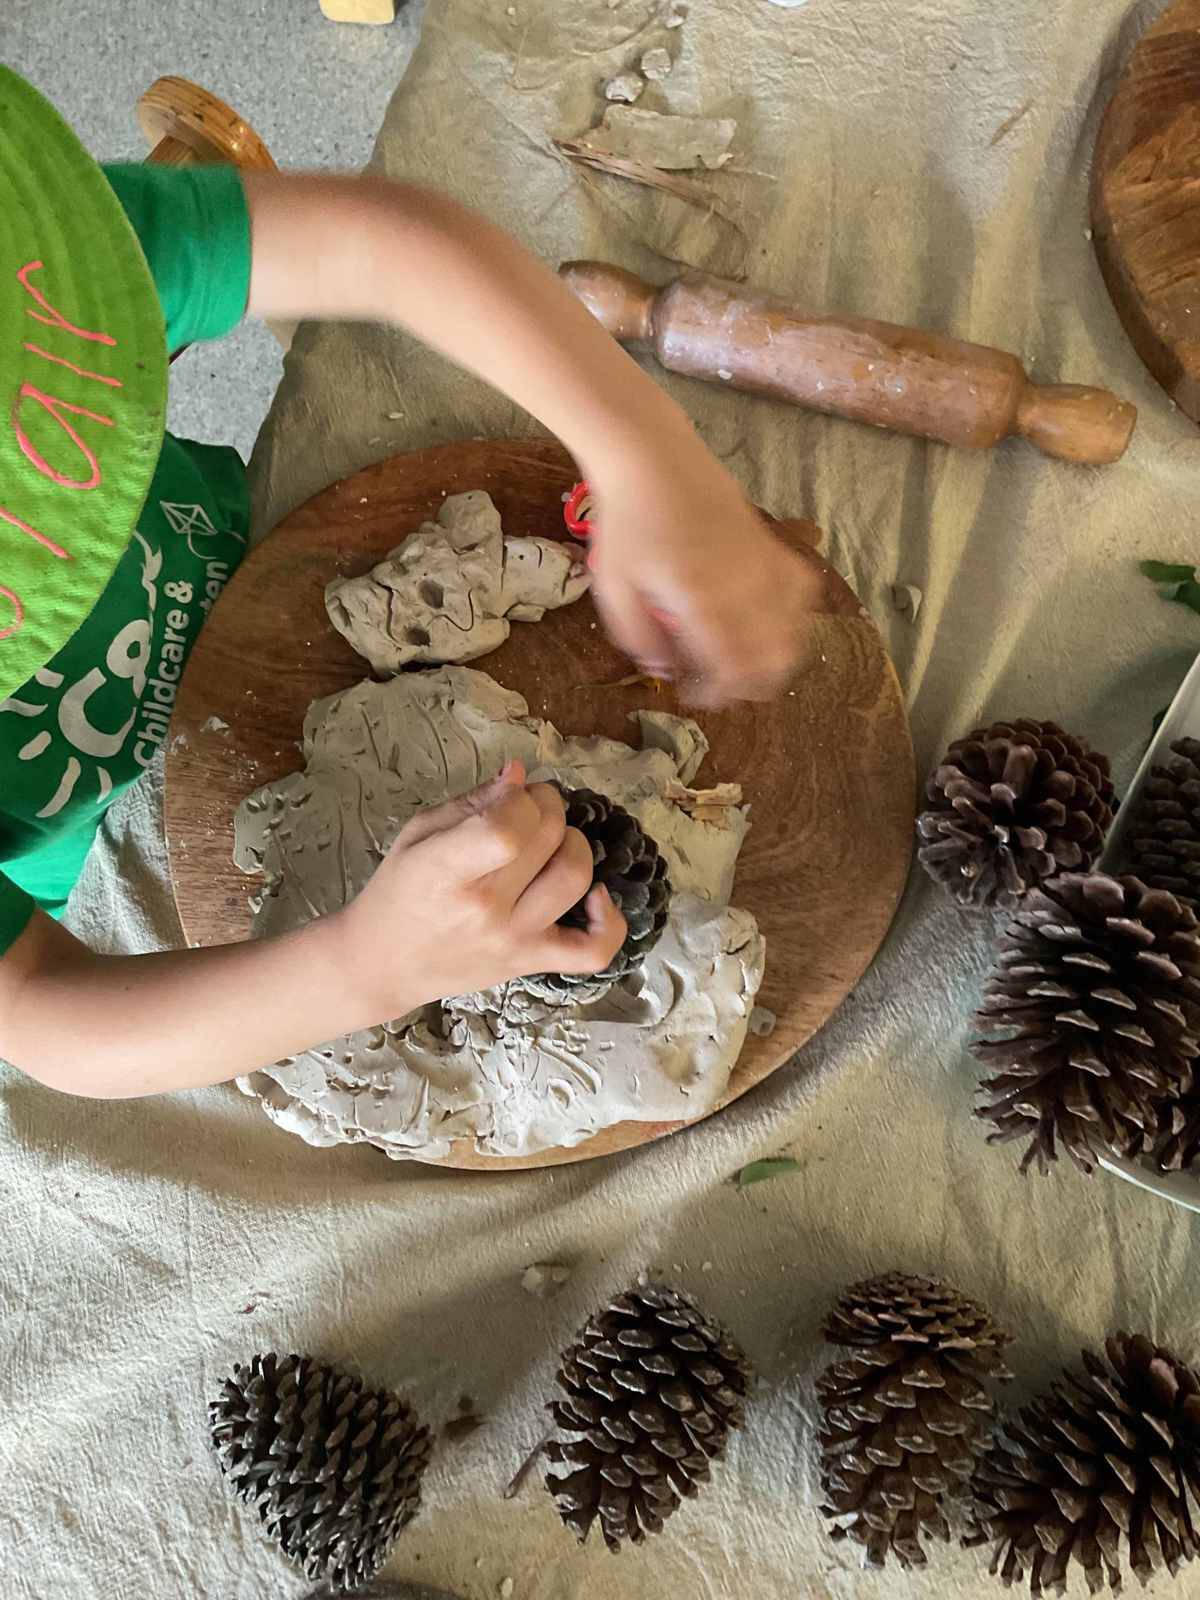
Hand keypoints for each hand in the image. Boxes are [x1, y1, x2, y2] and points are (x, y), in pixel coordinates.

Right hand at [338, 762, 625, 1017]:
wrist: (383, 964)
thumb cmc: (398, 893)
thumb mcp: (419, 835)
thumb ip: (472, 803)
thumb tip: (520, 775)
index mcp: (446, 870)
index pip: (508, 826)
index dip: (521, 799)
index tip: (509, 798)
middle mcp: (485, 907)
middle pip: (549, 838)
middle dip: (547, 807)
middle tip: (529, 809)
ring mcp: (513, 938)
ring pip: (575, 876)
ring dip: (573, 844)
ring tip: (550, 844)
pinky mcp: (532, 962)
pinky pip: (593, 950)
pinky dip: (608, 920)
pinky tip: (592, 895)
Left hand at [583, 433, 820, 707]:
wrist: (652, 456)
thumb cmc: (626, 522)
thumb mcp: (614, 588)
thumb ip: (638, 638)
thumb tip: (665, 672)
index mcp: (702, 601)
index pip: (730, 668)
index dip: (717, 693)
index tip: (697, 695)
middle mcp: (743, 586)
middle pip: (773, 658)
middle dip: (751, 683)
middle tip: (724, 683)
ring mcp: (764, 564)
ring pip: (795, 630)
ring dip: (774, 655)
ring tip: (746, 657)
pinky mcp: (772, 544)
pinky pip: (802, 590)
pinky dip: (793, 614)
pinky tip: (769, 618)